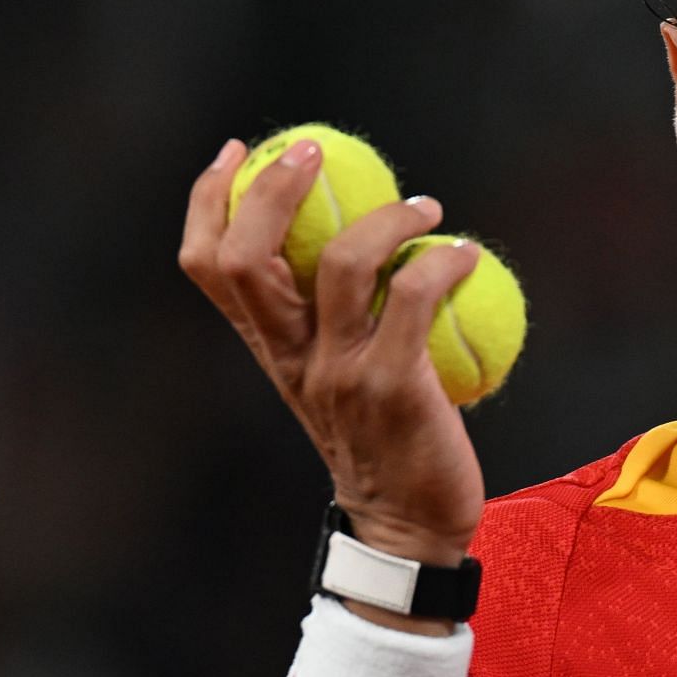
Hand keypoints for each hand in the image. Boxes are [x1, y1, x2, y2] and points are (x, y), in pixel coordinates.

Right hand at [179, 137, 486, 564]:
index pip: (209, 267)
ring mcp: (337, 373)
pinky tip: (467, 253)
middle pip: (246, 259)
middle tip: (317, 151)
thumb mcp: (339, 377)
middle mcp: (290, 358)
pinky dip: (442, 262)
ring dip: (386, 217)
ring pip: (340, 265)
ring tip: (426, 205)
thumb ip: (336, 321)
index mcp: (269, 351)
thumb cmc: (385, 441)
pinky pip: (413, 298)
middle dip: (274, 190)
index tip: (241, 151)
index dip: (211, 200)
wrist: (409, 525)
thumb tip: (368, 238)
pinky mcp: (392, 386)